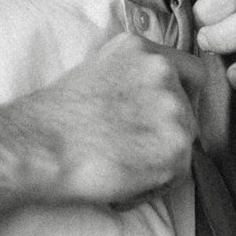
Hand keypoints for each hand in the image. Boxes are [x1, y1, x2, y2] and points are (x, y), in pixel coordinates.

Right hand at [0, 34, 207, 215]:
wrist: (41, 145)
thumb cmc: (55, 116)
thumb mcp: (97, 69)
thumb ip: (134, 74)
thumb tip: (152, 97)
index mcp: (143, 50)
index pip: (194, 71)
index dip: (182, 96)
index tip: (162, 116)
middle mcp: (165, 74)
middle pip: (189, 112)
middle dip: (166, 132)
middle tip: (130, 149)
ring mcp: (174, 111)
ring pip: (184, 144)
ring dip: (160, 159)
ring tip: (122, 166)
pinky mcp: (177, 150)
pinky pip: (177, 175)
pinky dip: (154, 185)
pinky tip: (123, 182)